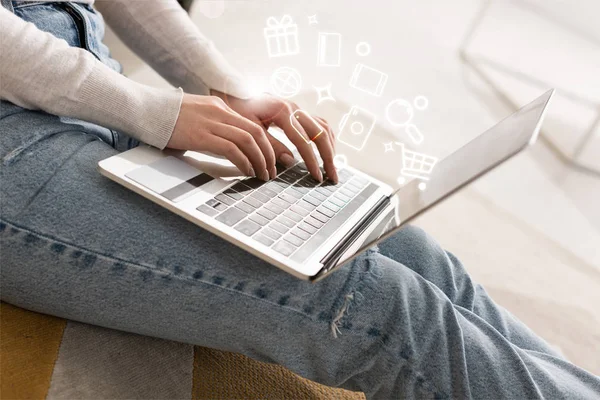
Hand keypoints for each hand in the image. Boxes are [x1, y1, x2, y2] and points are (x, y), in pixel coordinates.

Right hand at [168, 93, 275, 180]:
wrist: (146, 110)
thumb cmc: (166, 117)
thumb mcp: (196, 117)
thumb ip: (213, 127)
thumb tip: (226, 148)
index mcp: (220, 107)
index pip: (252, 125)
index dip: (266, 145)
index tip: (269, 159)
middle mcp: (219, 112)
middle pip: (256, 133)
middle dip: (268, 154)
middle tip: (271, 171)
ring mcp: (211, 122)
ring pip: (248, 140)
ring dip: (259, 160)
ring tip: (262, 175)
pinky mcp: (201, 135)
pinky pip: (231, 149)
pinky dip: (243, 161)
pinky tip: (247, 172)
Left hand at [210, 90, 337, 183]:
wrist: (233, 91)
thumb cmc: (238, 110)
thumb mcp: (250, 130)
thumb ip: (270, 145)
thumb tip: (291, 161)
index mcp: (283, 112)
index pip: (304, 141)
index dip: (312, 161)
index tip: (317, 177)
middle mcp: (295, 108)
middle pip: (321, 134)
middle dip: (328, 157)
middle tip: (332, 177)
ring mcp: (298, 108)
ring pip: (323, 127)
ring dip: (330, 148)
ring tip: (332, 167)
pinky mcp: (297, 111)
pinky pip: (319, 123)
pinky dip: (325, 138)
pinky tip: (326, 151)